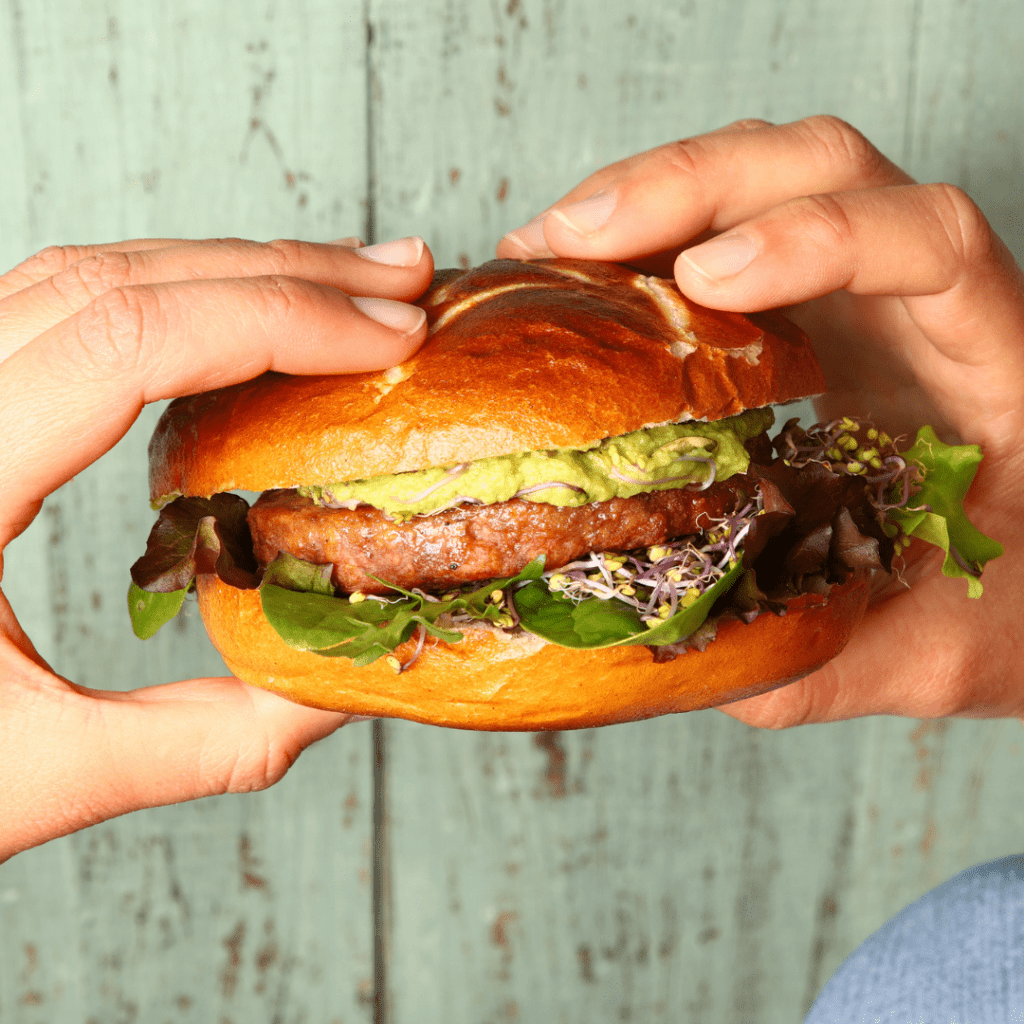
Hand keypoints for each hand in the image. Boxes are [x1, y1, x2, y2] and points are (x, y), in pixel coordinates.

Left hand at [0, 234, 432, 860]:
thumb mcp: (40, 775)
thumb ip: (209, 741)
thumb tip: (346, 693)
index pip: (123, 345)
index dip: (275, 320)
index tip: (388, 336)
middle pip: (114, 279)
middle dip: (281, 271)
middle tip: (400, 282)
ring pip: (86, 272)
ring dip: (232, 268)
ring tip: (349, 285)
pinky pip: (62, 306)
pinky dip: (173, 294)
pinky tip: (244, 315)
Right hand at [498, 115, 1023, 725]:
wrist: (1022, 577)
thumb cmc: (1005, 607)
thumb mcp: (935, 655)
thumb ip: (829, 665)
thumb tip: (691, 664)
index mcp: (994, 365)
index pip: (930, 241)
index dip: (819, 237)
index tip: (707, 282)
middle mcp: (924, 302)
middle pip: (827, 164)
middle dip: (694, 183)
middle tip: (577, 238)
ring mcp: (857, 294)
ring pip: (767, 176)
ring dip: (652, 194)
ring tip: (550, 248)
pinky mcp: (802, 308)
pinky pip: (722, 231)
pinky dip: (643, 239)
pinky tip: (575, 272)